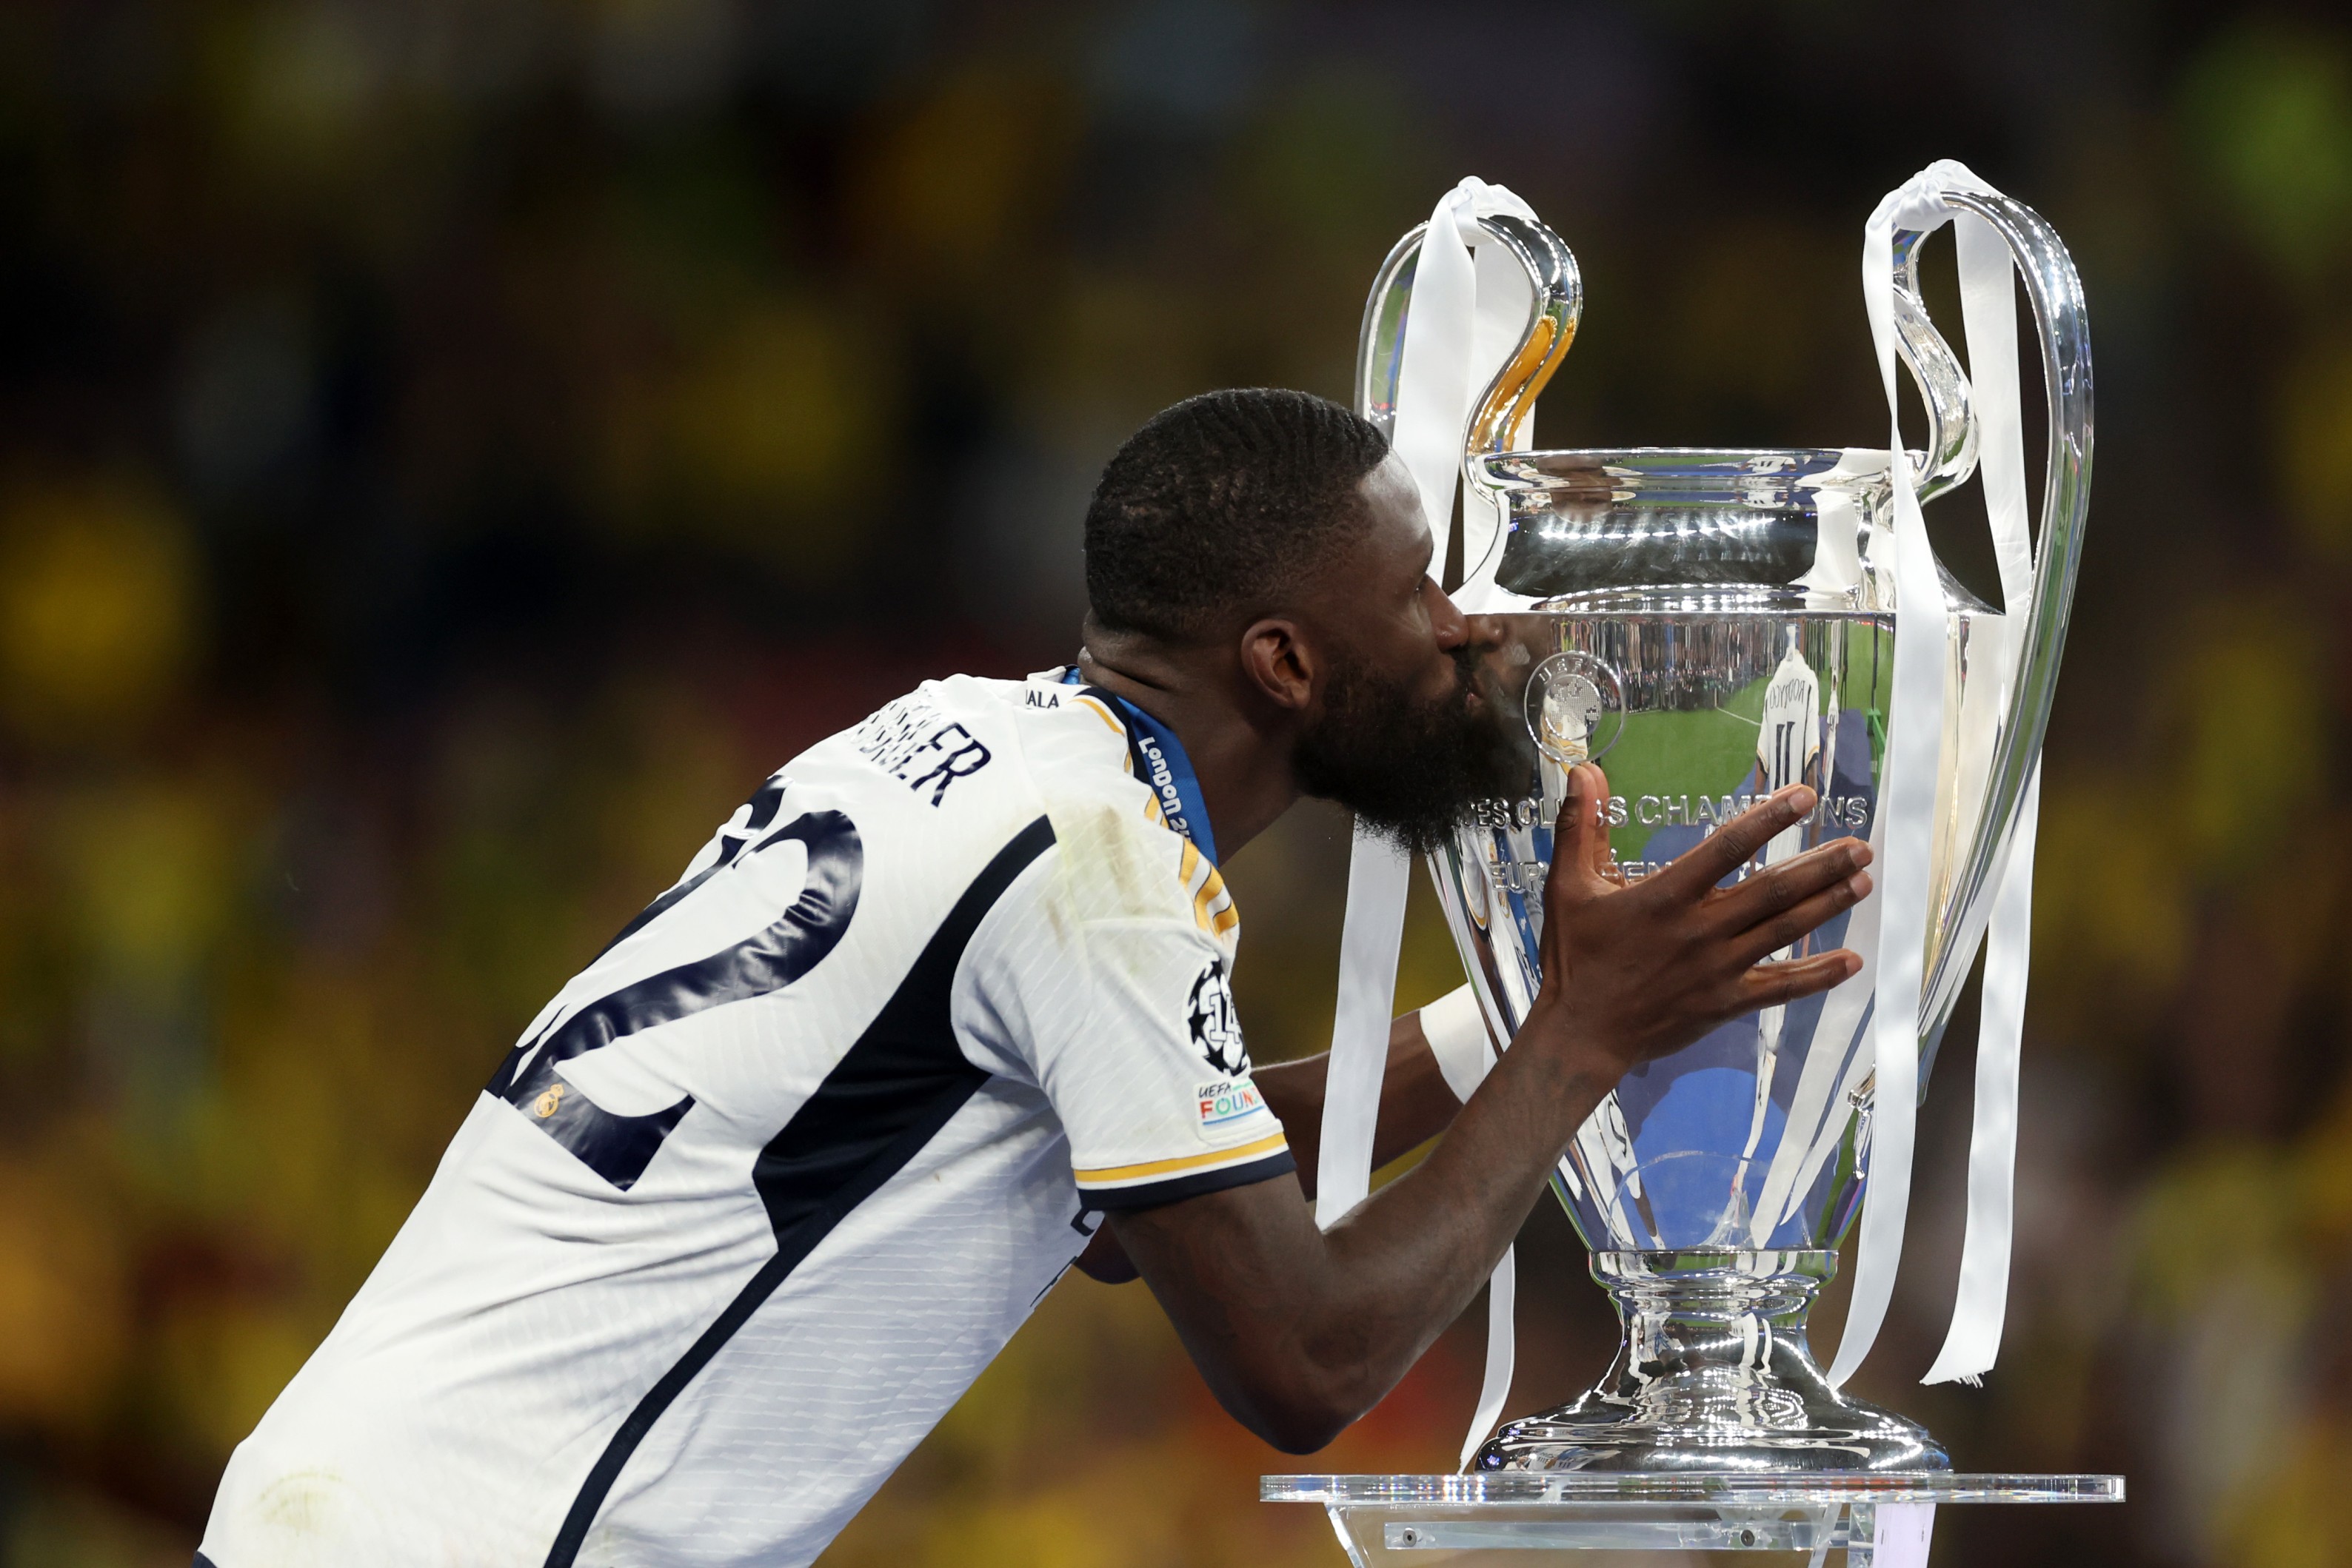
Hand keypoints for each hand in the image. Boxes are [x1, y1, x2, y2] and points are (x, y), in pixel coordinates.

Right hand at [1524, 763, 1870, 1081]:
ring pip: (1784, 930)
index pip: (1727, 847)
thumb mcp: (1567, 886)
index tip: (1806, 797)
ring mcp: (1719, 968)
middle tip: (1860, 846)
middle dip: (1822, 865)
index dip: (1769, 819)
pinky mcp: (1727, 1003)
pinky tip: (1851, 962)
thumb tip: (1584, 771)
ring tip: (1863, 881)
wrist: (1581, 1033)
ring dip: (1828, 905)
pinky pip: (1781, 987)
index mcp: (1666, 896)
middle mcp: (1701, 929)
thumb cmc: (1576, 957)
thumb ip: (1581, 827)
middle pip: (1774, 890)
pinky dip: (1818, 975)